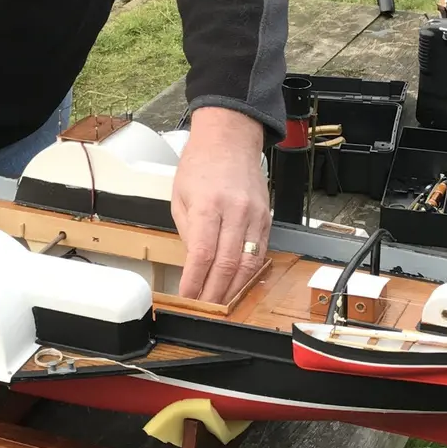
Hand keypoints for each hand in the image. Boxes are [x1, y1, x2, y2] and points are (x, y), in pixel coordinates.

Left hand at [172, 105, 268, 305]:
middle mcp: (235, 211)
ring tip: (221, 303)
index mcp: (209, 205)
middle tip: (204, 309)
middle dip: (215, 292)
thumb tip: (194, 264)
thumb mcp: (180, 196)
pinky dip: (249, 273)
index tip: (188, 297)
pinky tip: (239, 284)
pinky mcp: (266, 218)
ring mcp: (255, 215)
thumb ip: (187, 232)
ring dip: (234, 288)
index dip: (195, 282)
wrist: (229, 139)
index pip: (201, 254)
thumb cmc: (200, 164)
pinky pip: (260, 253)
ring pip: (249, 263)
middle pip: (227, 264)